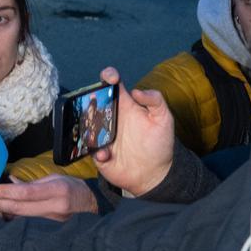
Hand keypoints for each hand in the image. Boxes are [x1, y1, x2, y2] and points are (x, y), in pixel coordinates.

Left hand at [0, 174, 96, 221]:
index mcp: (56, 190)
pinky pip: (28, 222)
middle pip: (20, 208)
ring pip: (21, 217)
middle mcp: (55, 207)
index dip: (5, 192)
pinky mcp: (51, 228)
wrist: (92, 205)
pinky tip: (2, 212)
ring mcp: (53, 220)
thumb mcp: (54, 178)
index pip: (25, 193)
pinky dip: (13, 217)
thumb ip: (31, 182)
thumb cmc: (72, 187)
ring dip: (2, 211)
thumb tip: (10, 180)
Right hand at [93, 67, 174, 196]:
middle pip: (93, 102)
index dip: (108, 76)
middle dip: (88, 99)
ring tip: (96, 133)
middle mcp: (110, 117)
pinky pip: (90, 148)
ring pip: (86, 124)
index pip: (112, 85)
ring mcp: (102, 134)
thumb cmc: (159, 144)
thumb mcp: (165, 119)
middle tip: (93, 103)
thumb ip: (156, 101)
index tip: (110, 78)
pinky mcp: (98, 151)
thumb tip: (136, 91)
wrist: (154, 174)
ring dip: (87, 126)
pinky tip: (106, 155)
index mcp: (125, 106)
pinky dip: (96, 151)